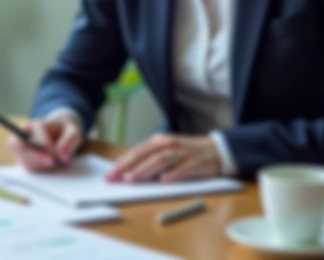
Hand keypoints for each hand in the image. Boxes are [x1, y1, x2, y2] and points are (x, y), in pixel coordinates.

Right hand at [7, 115, 81, 170]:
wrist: (59, 134)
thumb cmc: (65, 132)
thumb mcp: (73, 131)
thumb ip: (70, 140)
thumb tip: (62, 155)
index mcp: (36, 125)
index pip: (38, 137)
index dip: (48, 148)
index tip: (59, 157)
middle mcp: (24, 135)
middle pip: (22, 148)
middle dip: (38, 158)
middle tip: (53, 164)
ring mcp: (22, 148)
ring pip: (25, 160)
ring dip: (41, 166)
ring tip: (57, 164)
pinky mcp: (23, 159)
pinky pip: (28, 168)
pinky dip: (40, 170)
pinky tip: (50, 167)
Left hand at [105, 133, 220, 183]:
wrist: (216, 150)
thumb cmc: (186, 153)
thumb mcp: (165, 152)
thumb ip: (149, 160)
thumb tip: (126, 173)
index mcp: (158, 141)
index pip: (135, 152)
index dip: (120, 163)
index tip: (108, 174)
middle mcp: (168, 144)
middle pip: (144, 154)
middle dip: (127, 167)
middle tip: (114, 178)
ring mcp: (182, 153)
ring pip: (160, 160)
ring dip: (145, 170)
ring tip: (132, 179)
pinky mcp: (195, 162)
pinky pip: (183, 168)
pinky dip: (173, 174)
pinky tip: (164, 181)